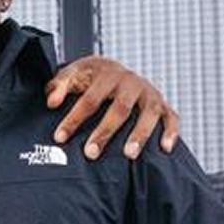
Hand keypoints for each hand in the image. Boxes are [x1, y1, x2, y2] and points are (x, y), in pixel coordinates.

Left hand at [44, 54, 179, 159]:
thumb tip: (51, 102)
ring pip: (148, 114)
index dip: (74, 118)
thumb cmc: (90, 77)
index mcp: (108, 75)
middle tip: (90, 153)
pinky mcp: (163, 105)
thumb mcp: (72, 74)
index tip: (60, 137)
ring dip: (140, 134)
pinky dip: (171, 132)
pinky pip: (172, 118)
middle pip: (120, 108)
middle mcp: (132, 83)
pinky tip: (165, 148)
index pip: (89, 99)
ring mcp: (150, 94)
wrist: (114, 69)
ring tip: (128, 155)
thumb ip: (59, 86)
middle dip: (105, 132)